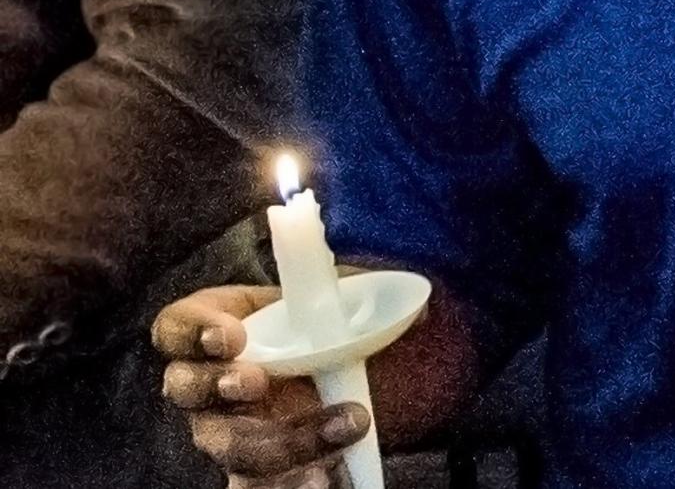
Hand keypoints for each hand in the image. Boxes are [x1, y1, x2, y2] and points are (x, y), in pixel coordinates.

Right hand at [155, 285, 371, 487]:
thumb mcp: (349, 302)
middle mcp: (211, 383)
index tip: (231, 335)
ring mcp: (229, 430)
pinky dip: (290, 484)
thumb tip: (406, 306)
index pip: (177, 326)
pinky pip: (256, 487)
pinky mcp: (257, 473)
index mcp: (221, 327)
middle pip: (184, 389)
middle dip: (215, 385)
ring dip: (273, 441)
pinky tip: (327, 476)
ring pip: (227, 445)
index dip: (193, 331)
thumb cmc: (341, 329)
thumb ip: (360, 295)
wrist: (366, 384)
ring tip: (336, 430)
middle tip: (256, 381)